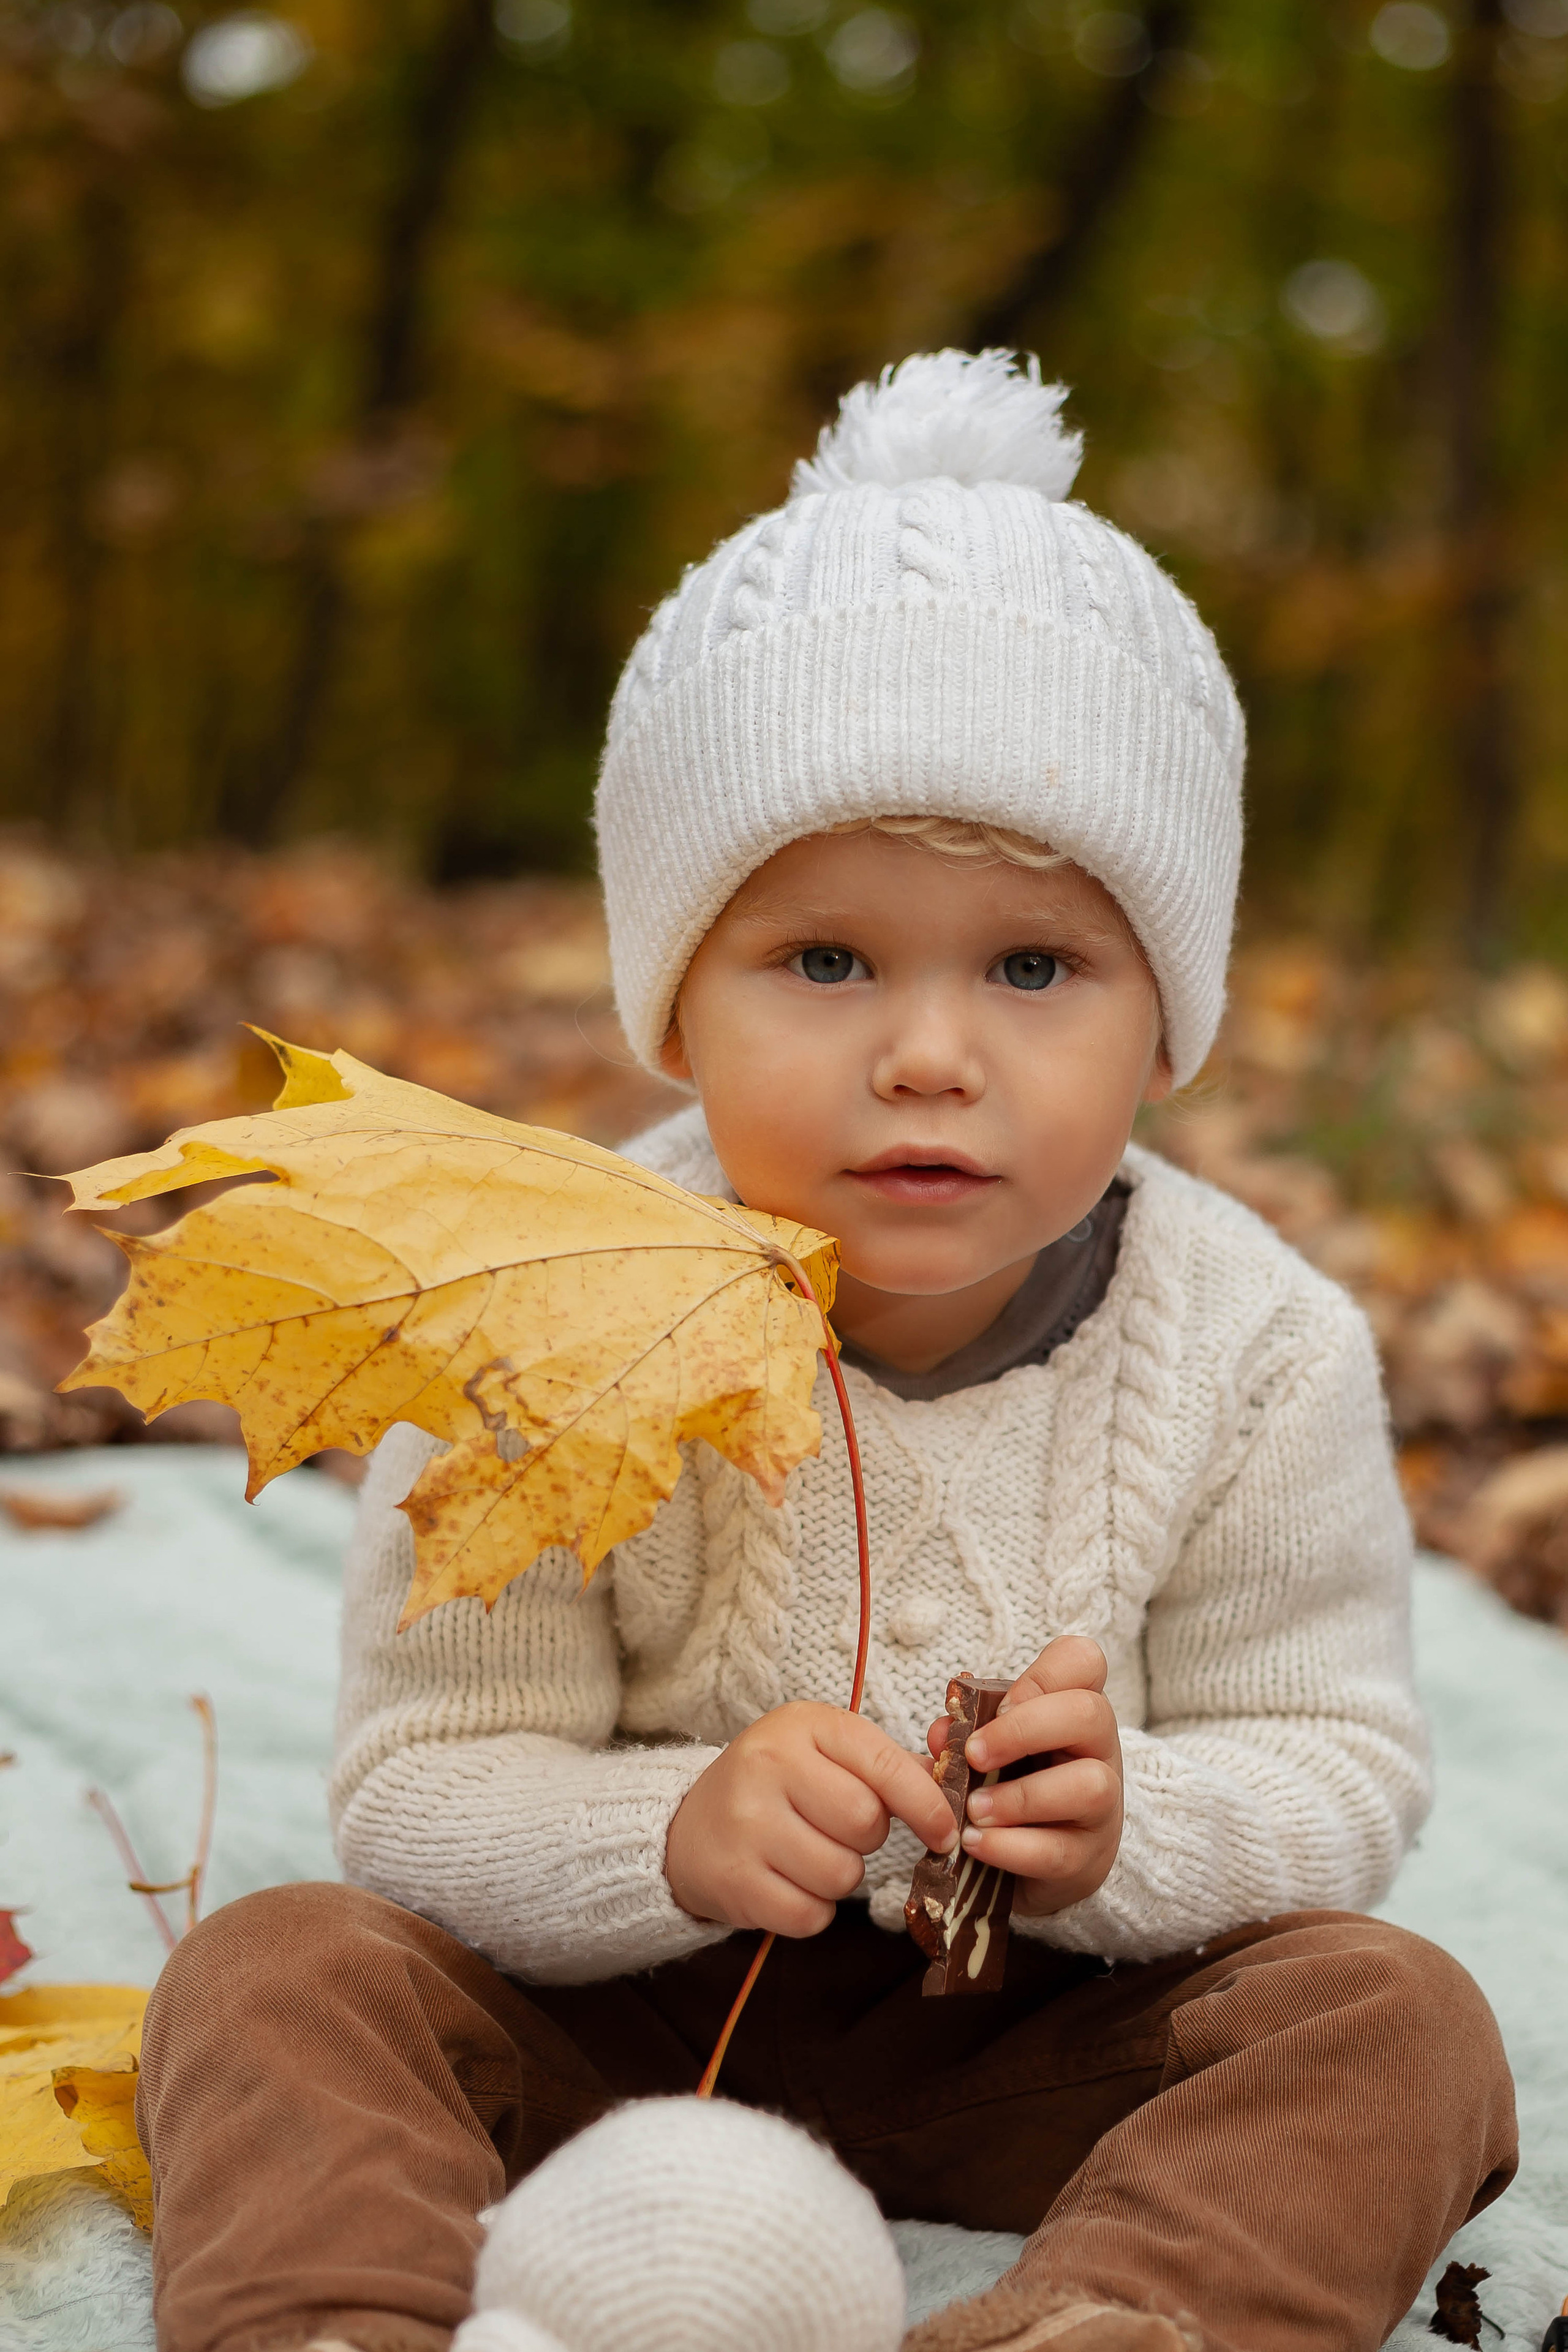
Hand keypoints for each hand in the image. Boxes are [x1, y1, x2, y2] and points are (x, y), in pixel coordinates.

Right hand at [667, 1701, 957, 1938]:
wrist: (688, 1827)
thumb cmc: (775, 1785)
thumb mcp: (823, 1752)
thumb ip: (887, 1765)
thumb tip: (951, 1782)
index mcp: (801, 1725)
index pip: (884, 1764)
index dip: (926, 1803)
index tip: (944, 1831)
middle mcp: (768, 1765)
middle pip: (866, 1823)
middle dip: (867, 1839)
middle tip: (837, 1830)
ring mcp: (747, 1823)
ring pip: (843, 1874)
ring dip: (839, 1875)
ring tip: (807, 1853)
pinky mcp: (735, 1880)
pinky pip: (812, 1914)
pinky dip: (812, 1909)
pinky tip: (787, 1881)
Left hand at [925, 1636, 1122, 1917]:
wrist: (1039, 1861)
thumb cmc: (1012, 1785)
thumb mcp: (991, 1749)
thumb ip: (965, 1733)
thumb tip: (942, 1732)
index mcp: (1074, 1710)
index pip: (1083, 1661)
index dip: (1043, 1674)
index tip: (1000, 1704)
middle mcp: (1099, 1751)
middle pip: (1090, 1714)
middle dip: (1023, 1730)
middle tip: (974, 1755)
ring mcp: (1103, 1808)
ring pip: (1088, 1786)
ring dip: (1019, 1797)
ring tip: (972, 1809)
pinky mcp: (1088, 1859)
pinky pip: (1058, 1852)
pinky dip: (1010, 1847)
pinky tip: (975, 1842)